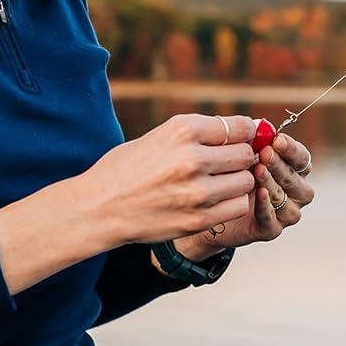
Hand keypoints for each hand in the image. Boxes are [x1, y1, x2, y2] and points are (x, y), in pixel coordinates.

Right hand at [80, 113, 261, 247]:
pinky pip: (237, 206)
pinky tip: (213, 200)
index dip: (246, 133)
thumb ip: (200, 133)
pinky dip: (230, 203)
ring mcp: (198, 192)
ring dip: (237, 182)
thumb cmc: (127, 168)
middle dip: (240, 158)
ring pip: (246, 181)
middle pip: (245, 154)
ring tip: (217, 183)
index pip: (239, 127)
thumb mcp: (160, 137)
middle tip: (226, 164)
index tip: (243, 139)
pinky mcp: (199, 219)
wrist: (99, 207)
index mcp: (183, 130)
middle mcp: (193, 158)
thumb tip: (246, 129)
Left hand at [178, 132, 313, 255]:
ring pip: (288, 199)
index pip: (302, 159)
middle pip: (297, 178)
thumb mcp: (240, 155)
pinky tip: (259, 194)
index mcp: (292, 170)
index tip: (277, 140)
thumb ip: (252, 141)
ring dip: (274, 183)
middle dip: (280, 164)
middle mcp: (294, 192)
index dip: (292, 150)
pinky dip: (267, 207)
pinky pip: (273, 221)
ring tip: (258, 171)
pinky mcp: (270, 230)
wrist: (211, 208)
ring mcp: (284, 213)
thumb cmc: (230, 173)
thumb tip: (260, 124)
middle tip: (265, 154)